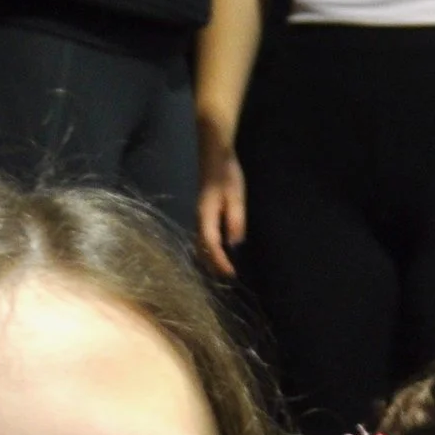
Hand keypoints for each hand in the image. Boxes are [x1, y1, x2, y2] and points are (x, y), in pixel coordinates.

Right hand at [195, 125, 244, 278]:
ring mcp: (198, 218)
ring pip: (200, 247)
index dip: (220, 263)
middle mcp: (198, 221)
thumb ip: (235, 220)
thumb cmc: (226, 173)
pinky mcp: (201, 216)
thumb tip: (235, 244)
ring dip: (210, 261)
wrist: (213, 153)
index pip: (211, 247)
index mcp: (206, 217)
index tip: (232, 275)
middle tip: (228, 280)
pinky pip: (202, 240)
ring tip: (223, 272)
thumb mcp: (235, 196)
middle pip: (202, 252)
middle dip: (213, 267)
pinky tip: (218, 256)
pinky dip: (209, 252)